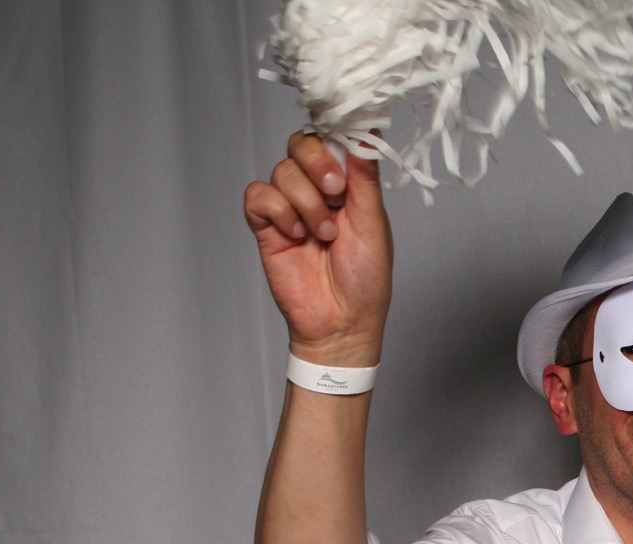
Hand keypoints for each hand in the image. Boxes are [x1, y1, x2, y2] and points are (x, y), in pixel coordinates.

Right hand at [242, 132, 393, 366]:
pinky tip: (296, 235)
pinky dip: (278, 211)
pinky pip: (258, 196)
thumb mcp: (373, 224)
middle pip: (301, 143)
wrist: (341, 323)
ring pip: (282, 171)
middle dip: (317, 162)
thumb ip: (365, 178)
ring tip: (323, 235)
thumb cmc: (365, 281)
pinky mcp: (267, 225)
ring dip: (305, 202)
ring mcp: (290, 206)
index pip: (332, 139)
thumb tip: (369, 132)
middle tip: (335, 192)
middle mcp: (317, 190)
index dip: (334, 140)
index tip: (346, 156)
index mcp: (348, 185)